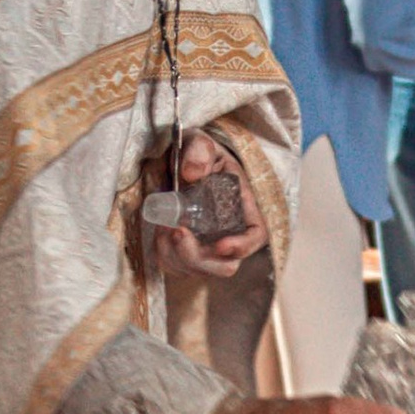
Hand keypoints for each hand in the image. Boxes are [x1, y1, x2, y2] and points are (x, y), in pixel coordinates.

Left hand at [151, 131, 266, 281]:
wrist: (179, 165)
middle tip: (176, 229)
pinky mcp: (186, 254)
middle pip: (224, 266)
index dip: (241, 247)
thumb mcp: (201, 144)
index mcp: (245, 209)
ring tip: (163, 222)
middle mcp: (230, 235)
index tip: (220, 245)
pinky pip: (175, 267)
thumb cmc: (198, 154)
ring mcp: (208, 249)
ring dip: (174, 251)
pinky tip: (160, 230)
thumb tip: (191, 173)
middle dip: (196, 255)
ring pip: (196, 269)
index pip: (254, 238)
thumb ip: (199, 152)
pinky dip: (163, 253)